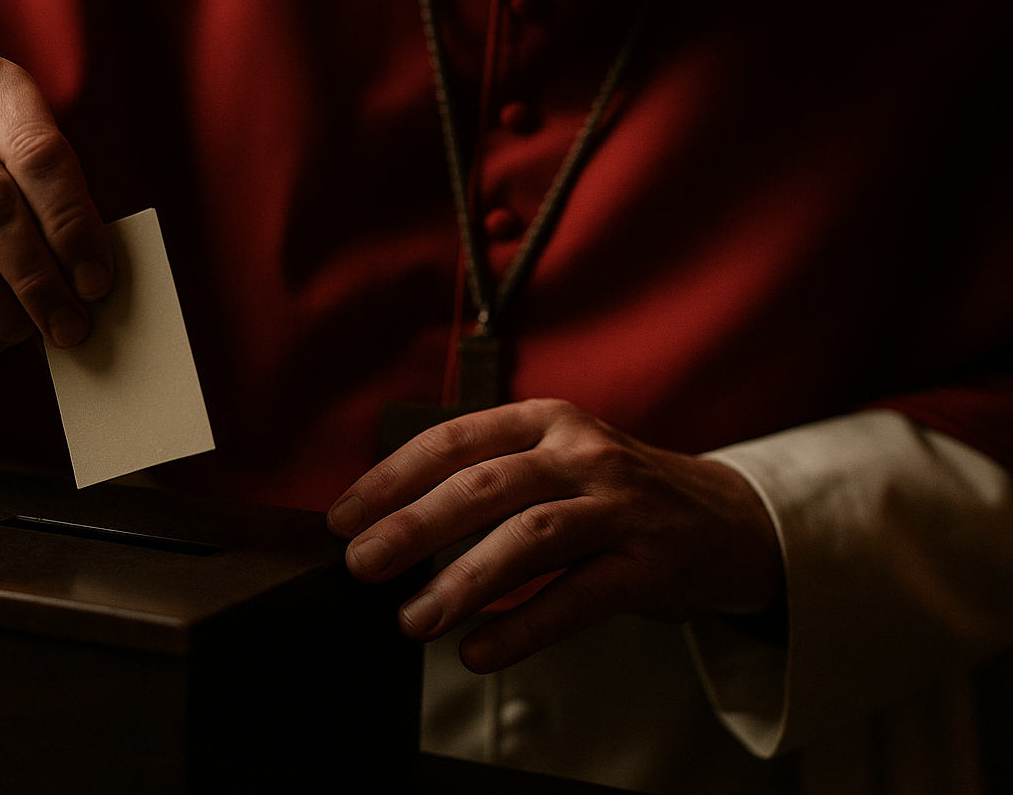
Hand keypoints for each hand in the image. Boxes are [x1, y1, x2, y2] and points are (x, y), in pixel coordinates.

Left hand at [327, 398, 782, 671]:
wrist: (728, 518)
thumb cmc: (616, 493)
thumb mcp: (555, 459)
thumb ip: (487, 476)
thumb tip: (388, 520)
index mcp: (545, 421)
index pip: (452, 441)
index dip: (391, 478)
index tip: (343, 517)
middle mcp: (581, 454)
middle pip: (483, 486)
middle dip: (413, 527)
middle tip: (362, 565)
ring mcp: (620, 507)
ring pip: (529, 538)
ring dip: (462, 580)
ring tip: (414, 619)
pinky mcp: (649, 564)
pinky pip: (576, 598)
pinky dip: (522, 627)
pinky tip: (478, 650)